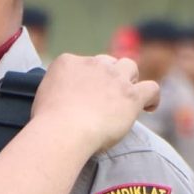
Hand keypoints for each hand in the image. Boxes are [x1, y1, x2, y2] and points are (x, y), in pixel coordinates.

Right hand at [31, 54, 158, 160]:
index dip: (87, 78)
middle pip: (107, 62)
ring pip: (130, 67)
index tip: (86, 93)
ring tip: (127, 97)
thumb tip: (61, 96)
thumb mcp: (42, 96)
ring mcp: (114, 77)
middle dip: (109, 75)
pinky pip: (151, 88)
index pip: (82, 63)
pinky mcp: (131, 95)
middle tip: (106, 97)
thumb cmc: (48, 123)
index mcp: (68, 62)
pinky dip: (152, 98)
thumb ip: (56, 89)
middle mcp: (93, 64)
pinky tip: (148, 107)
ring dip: (129, 79)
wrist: (63, 132)